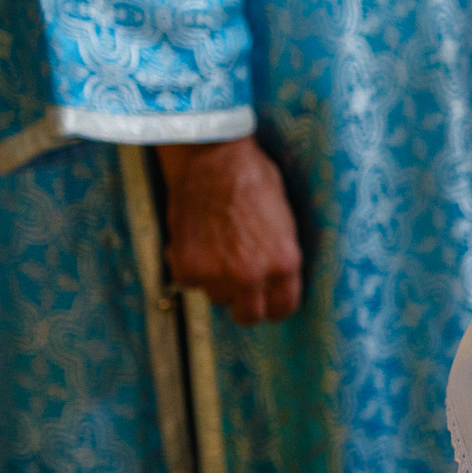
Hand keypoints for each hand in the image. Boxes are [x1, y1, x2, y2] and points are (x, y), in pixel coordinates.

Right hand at [158, 137, 303, 325]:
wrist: (212, 157)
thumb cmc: (252, 178)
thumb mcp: (284, 220)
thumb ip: (278, 255)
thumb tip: (275, 278)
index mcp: (285, 263)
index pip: (283, 308)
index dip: (274, 304)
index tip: (267, 299)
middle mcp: (253, 276)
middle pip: (249, 315)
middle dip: (245, 302)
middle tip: (238, 282)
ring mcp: (217, 274)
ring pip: (217, 298)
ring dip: (216, 282)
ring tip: (216, 249)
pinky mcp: (186, 267)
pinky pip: (188, 282)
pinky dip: (188, 267)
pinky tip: (195, 241)